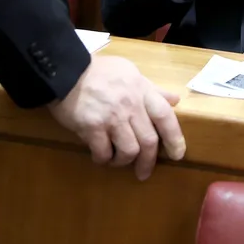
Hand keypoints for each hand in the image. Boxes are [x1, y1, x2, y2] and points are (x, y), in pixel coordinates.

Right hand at [47, 54, 185, 179]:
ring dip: (124, 161)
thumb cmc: (99, 71)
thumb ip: (152, 89)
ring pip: (129, 151)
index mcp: (141, 89)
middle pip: (149, 140)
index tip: (178, 154)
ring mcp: (111, 116)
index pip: (165, 115)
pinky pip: (103, 153)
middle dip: (148, 161)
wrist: (65, 70)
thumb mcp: (129, 72)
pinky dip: (103, 159)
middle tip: (143, 172)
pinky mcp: (92, 126)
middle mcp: (130, 104)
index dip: (175, 137)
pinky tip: (99, 156)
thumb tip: (175, 100)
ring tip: (116, 160)